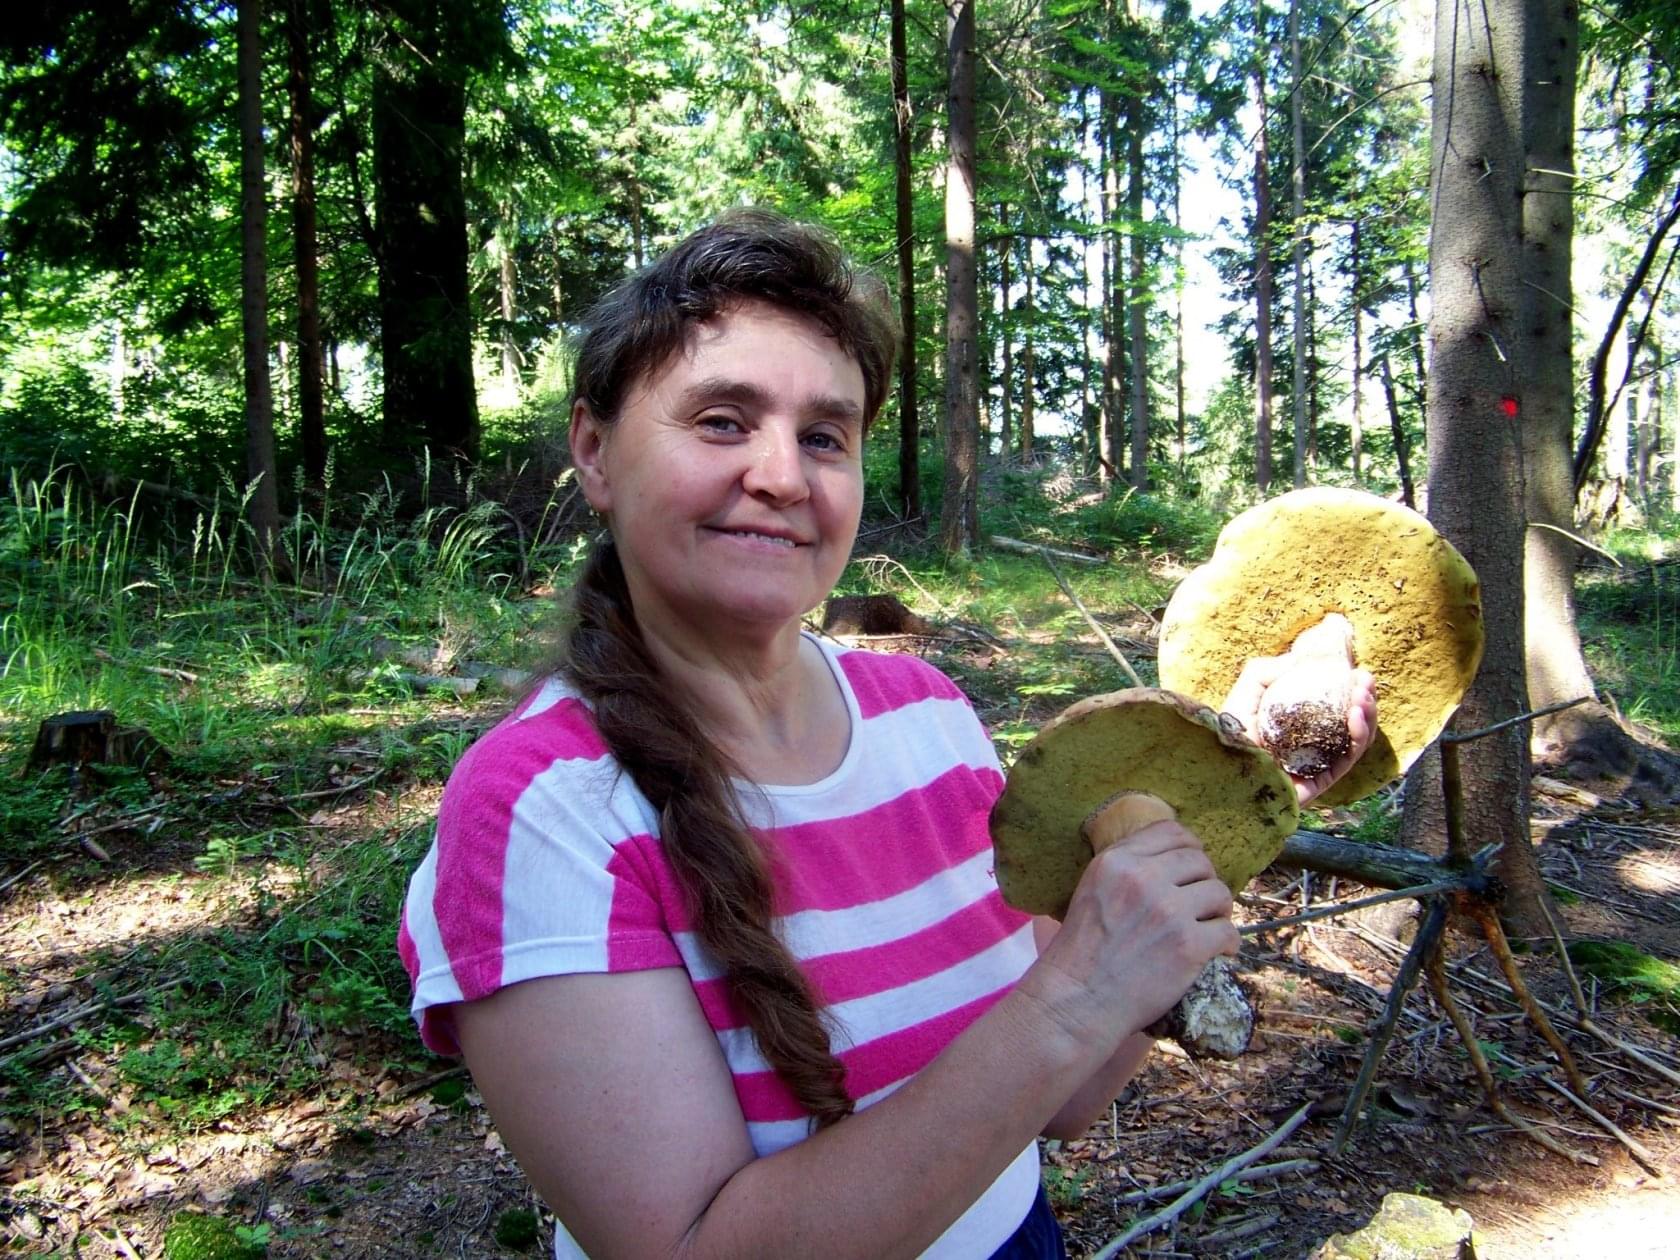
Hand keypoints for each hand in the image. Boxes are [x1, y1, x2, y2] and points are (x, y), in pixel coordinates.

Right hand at [1022, 821, 1237, 1048]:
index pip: (1170, 831)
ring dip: (1218, 910)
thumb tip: (1167, 858)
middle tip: (1200, 903)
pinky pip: (1227, 931)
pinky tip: (1217, 951)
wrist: (1078, 999)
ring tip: (1209, 926)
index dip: (1189, 846)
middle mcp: (1143, 879)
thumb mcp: (1092, 889)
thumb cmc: (1081, 950)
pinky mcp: (1188, 945)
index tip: (1192, 865)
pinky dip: (1227, 943)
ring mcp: (1169, 911)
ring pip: (1219, 892)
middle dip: (1204, 881)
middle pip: (1199, 861)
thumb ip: (1125, 869)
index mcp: (1117, 861)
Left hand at [1221, 658, 1377, 804]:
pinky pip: (1346, 760)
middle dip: (1364, 699)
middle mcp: (1312, 746)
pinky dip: (1357, 736)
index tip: (1356, 671)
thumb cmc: (1228, 732)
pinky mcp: (1320, 782)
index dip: (1349, 688)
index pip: (1334, 707)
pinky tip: (1356, 715)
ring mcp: (1317, 765)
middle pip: (1351, 723)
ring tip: (1364, 693)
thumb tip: (1298, 659)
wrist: (1220, 769)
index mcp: (1299, 726)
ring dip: (1367, 714)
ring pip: (1355, 741)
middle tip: (1365, 679)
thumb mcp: (1246, 692)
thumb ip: (1266, 671)